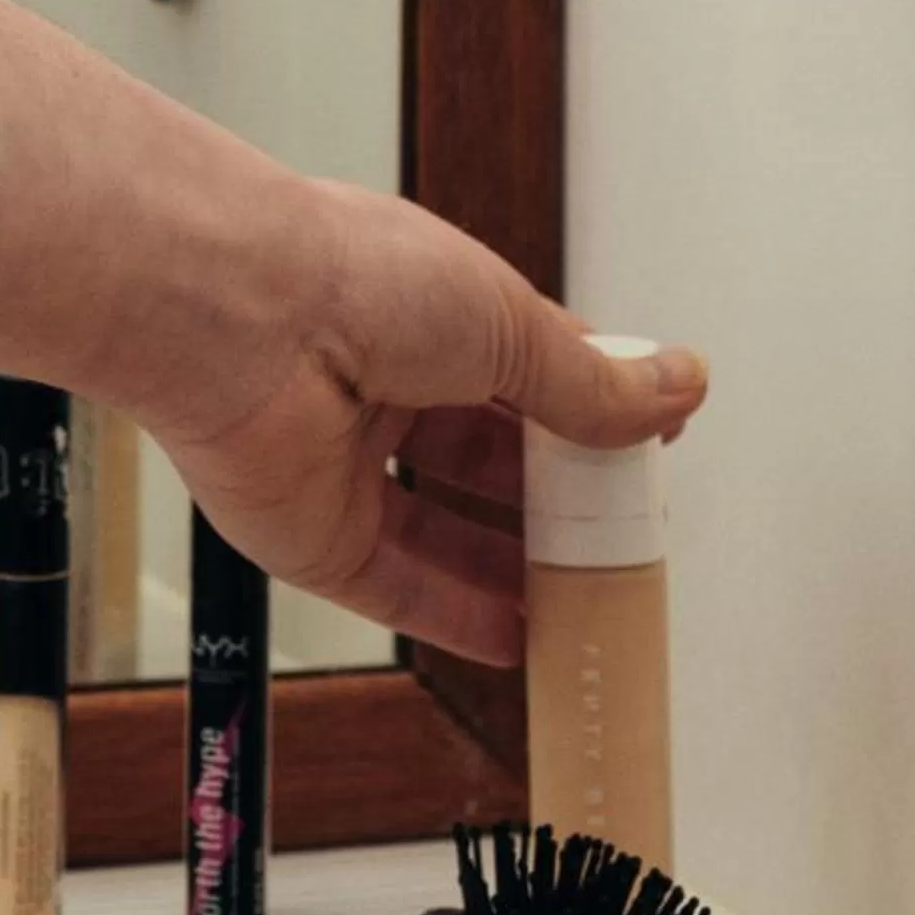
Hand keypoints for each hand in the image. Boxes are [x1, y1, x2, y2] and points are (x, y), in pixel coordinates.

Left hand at [153, 181, 705, 664]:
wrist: (237, 319)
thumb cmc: (350, 278)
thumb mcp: (509, 323)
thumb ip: (591, 381)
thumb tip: (677, 388)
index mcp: (430, 310)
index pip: (529, 370)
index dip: (591, 410)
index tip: (648, 447)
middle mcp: (384, 384)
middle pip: (490, 458)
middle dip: (560, 499)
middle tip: (626, 535)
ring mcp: (345, 463)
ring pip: (447, 530)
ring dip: (520, 567)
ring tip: (594, 599)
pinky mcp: (313, 536)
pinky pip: (396, 588)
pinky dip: (458, 615)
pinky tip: (521, 637)